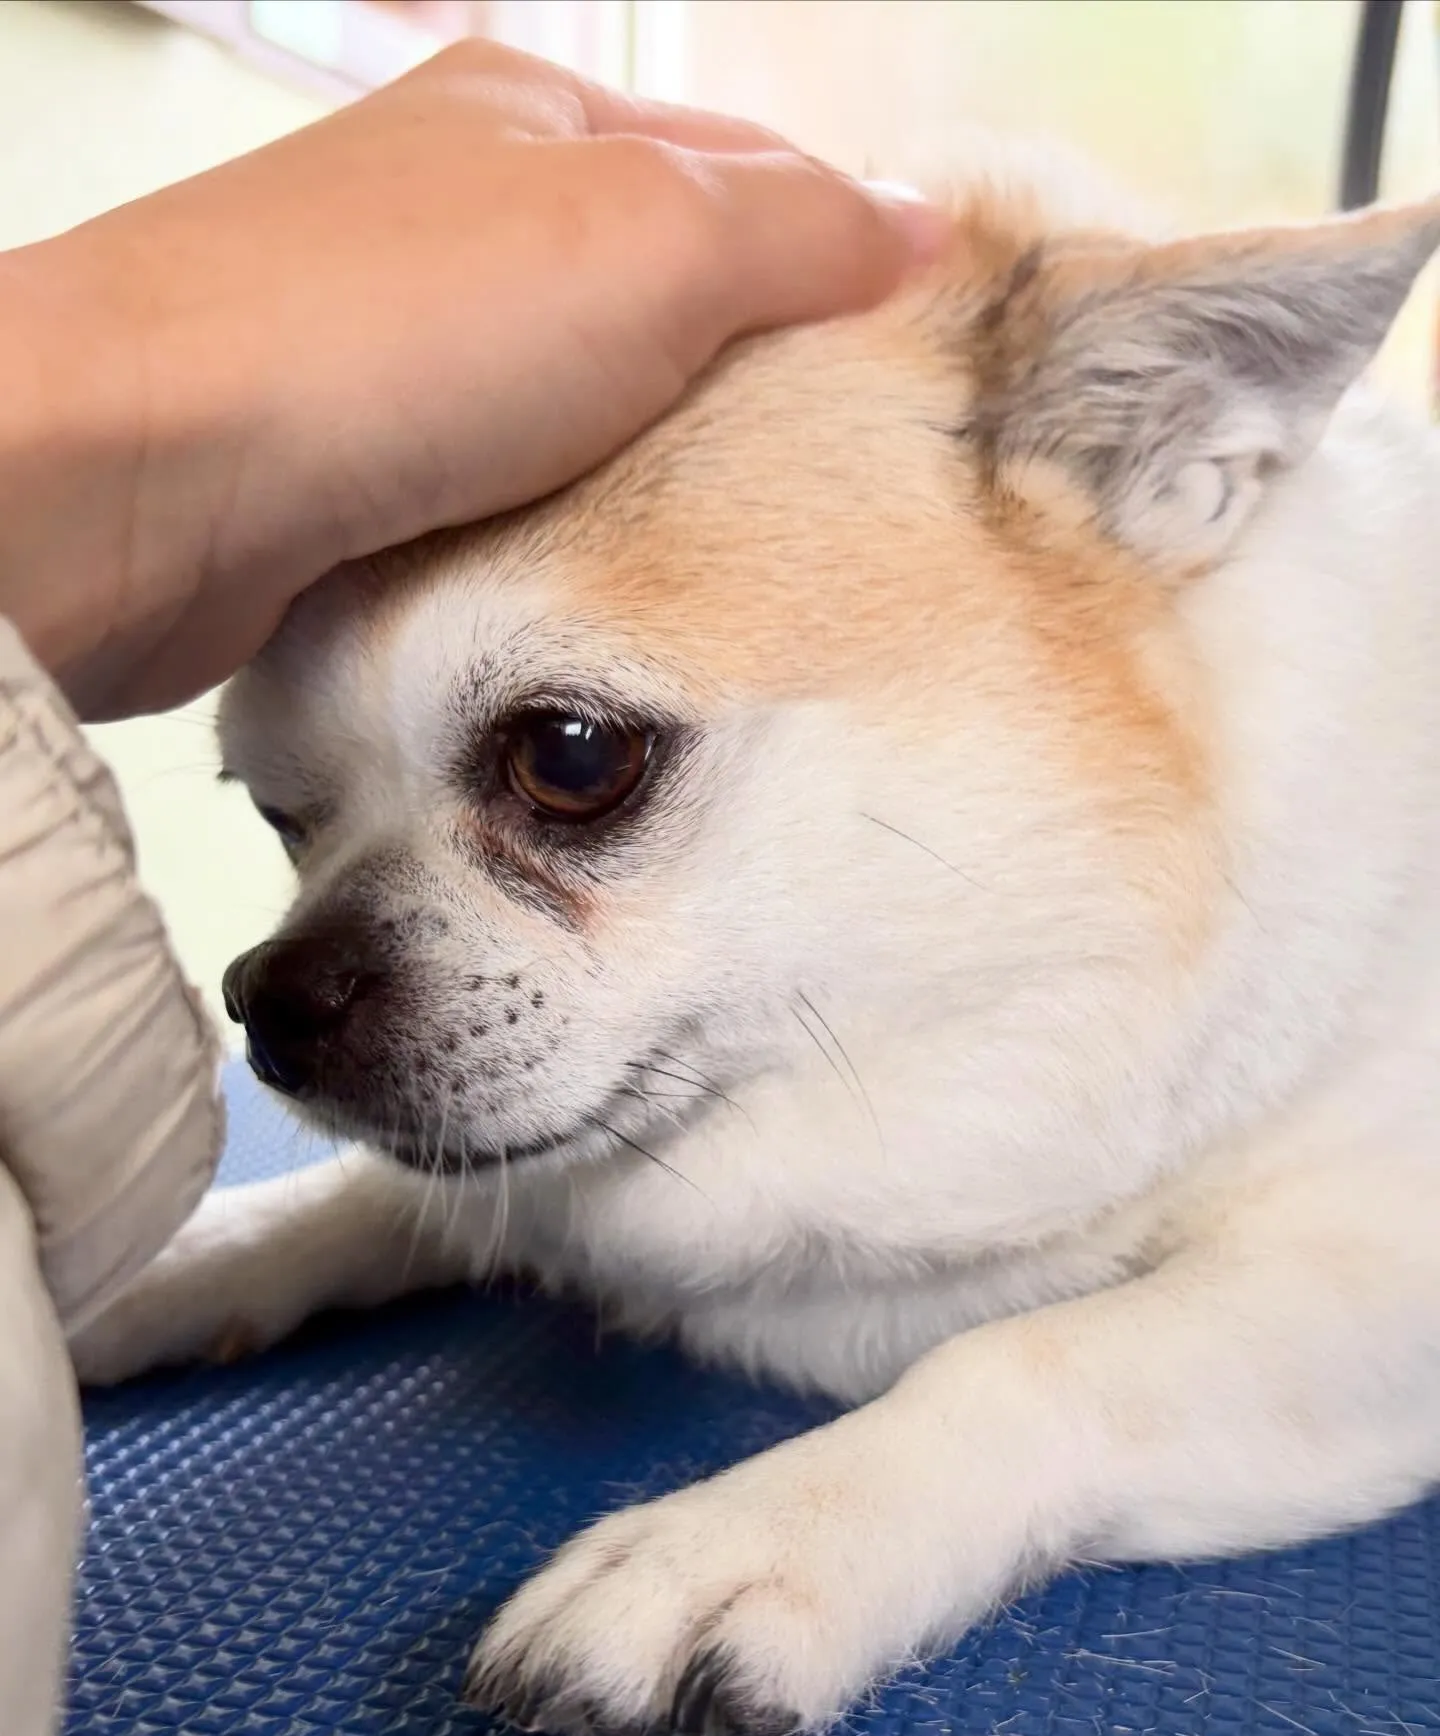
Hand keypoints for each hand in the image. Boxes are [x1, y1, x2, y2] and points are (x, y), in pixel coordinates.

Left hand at [0, 39, 944, 720]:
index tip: (915, 371)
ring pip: (576, 402)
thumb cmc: (399, 333)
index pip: (743, 165)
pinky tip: (599, 578)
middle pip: (657, 291)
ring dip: (651, 469)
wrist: (149, 481)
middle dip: (748, 381)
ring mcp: (388, 338)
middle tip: (837, 485)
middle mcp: (455, 208)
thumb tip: (924, 228)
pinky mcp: (342, 459)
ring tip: (733, 548)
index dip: (841, 255)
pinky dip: (557, 526)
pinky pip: (497, 486)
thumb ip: (801, 231)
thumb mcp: (651, 242)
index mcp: (534, 111)